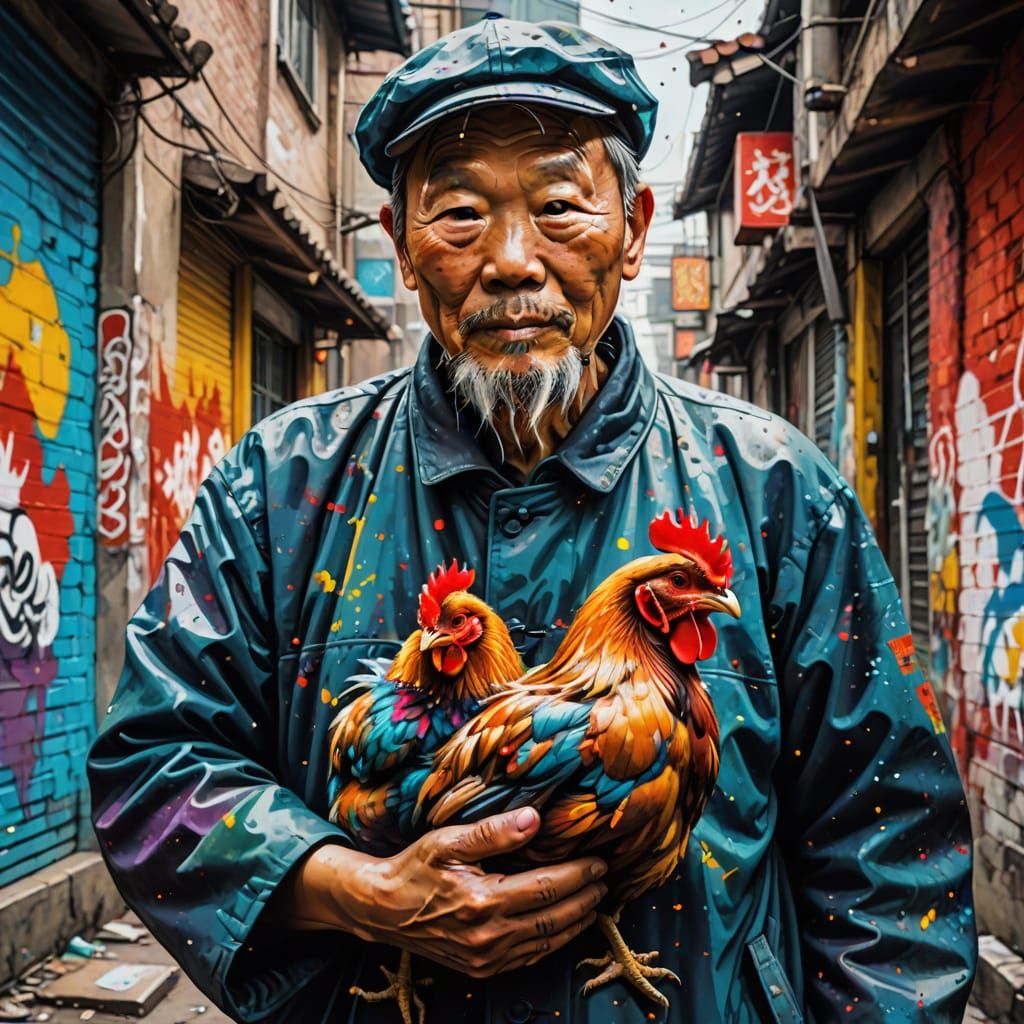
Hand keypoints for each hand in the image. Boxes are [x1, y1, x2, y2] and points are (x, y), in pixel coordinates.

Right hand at [284, 807, 606, 976]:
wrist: (382, 910)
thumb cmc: (414, 868)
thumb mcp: (448, 840)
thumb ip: (493, 832)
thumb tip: (535, 819)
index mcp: (483, 901)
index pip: (547, 887)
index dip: (579, 874)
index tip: (600, 861)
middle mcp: (488, 936)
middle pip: (553, 917)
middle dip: (585, 898)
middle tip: (605, 881)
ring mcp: (485, 957)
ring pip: (545, 941)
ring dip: (575, 922)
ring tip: (594, 902)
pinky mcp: (481, 969)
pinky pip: (528, 958)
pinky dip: (551, 942)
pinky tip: (562, 927)